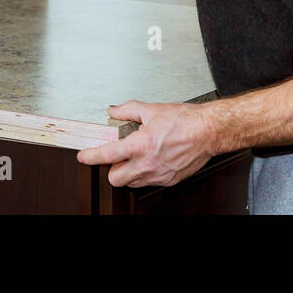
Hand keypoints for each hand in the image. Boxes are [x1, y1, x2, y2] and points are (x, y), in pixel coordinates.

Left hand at [76, 100, 216, 187]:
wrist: (208, 131)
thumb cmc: (185, 120)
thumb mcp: (152, 109)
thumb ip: (128, 110)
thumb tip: (114, 111)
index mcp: (142, 145)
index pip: (108, 155)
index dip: (92, 156)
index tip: (84, 156)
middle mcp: (148, 163)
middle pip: (116, 179)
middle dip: (112, 169)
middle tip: (117, 156)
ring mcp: (158, 174)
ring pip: (132, 183)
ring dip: (128, 172)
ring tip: (136, 156)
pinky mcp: (169, 180)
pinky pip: (149, 182)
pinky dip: (144, 173)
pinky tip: (151, 159)